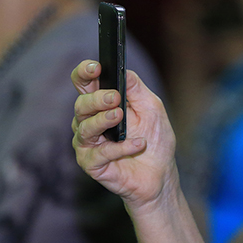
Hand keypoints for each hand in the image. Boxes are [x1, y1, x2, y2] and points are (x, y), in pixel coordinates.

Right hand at [71, 61, 178, 210]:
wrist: (161, 174)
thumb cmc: (155, 140)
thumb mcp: (152, 108)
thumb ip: (136, 89)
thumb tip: (123, 71)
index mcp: (100, 104)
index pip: (83, 83)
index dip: (84, 72)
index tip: (96, 68)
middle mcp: (89, 121)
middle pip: (81, 104)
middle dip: (97, 99)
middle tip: (114, 98)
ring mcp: (88, 144)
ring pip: (84, 128)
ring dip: (103, 120)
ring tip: (120, 116)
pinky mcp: (91, 164)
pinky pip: (99, 153)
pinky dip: (120, 148)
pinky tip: (138, 144)